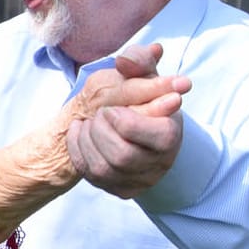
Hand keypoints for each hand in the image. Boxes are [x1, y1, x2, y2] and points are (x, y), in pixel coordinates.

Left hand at [67, 43, 190, 198]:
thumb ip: (139, 62)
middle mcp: (158, 164)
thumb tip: (131, 58)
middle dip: (101, 131)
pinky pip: (90, 175)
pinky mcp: (120, 189)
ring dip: (87, 141)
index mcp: (170, 135)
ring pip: (103, 169)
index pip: (146, 134)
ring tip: (88, 122)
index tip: (113, 107)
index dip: (123, 118)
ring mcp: (138, 181)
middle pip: (121, 155)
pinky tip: (80, 133)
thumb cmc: (144, 98)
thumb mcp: (146, 75)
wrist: (140, 130)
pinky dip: (78, 151)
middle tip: (99, 114)